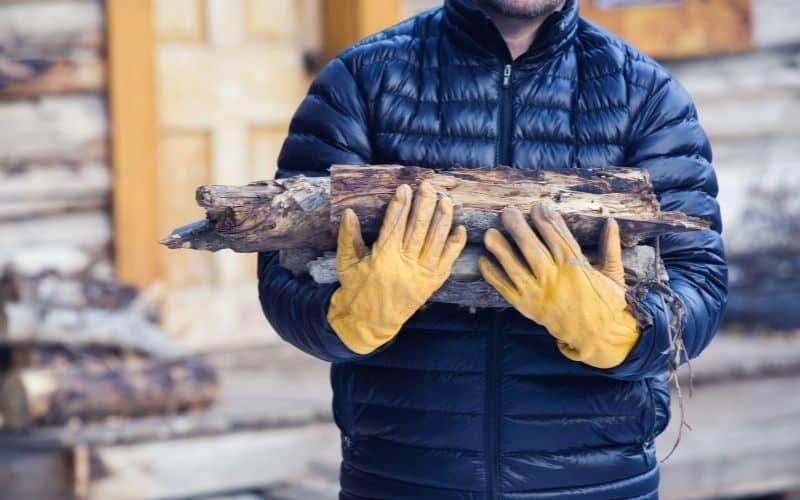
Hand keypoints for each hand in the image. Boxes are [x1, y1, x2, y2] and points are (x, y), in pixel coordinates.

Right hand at [327, 182, 466, 353]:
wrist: (367, 323)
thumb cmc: (355, 291)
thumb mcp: (345, 264)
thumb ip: (348, 238)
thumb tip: (349, 213)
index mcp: (382, 258)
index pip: (394, 224)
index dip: (400, 205)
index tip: (404, 188)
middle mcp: (404, 264)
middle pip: (418, 229)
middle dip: (424, 205)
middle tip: (428, 187)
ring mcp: (420, 275)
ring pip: (435, 242)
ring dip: (442, 220)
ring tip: (446, 201)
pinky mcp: (430, 285)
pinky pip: (447, 262)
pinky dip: (454, 246)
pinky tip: (460, 230)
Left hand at [478, 204, 639, 368]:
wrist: (596, 335)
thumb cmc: (606, 303)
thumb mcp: (613, 274)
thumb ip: (610, 247)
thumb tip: (612, 222)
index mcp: (577, 268)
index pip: (558, 238)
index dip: (546, 221)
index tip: (537, 206)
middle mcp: (555, 279)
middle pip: (533, 250)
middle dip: (519, 230)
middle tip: (507, 212)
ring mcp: (539, 294)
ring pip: (516, 268)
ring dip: (501, 250)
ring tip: (489, 233)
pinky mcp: (526, 306)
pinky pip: (506, 289)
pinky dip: (493, 275)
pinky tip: (483, 260)